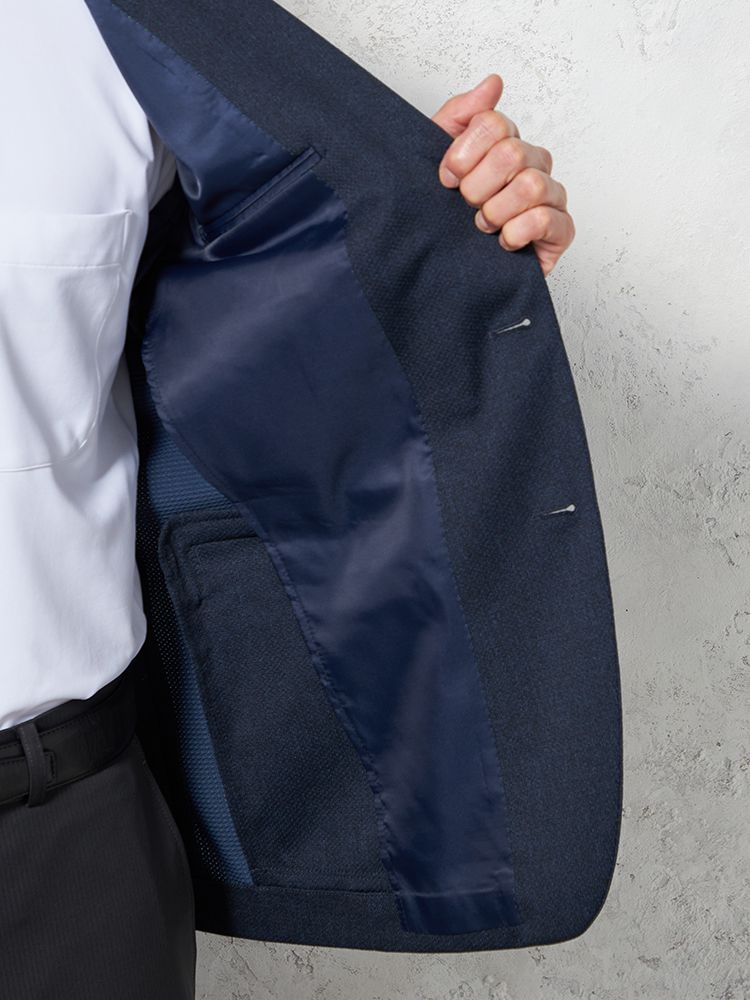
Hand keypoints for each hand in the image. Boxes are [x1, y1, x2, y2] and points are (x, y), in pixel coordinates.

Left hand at [432, 74, 574, 276]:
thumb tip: (492, 84)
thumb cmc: (448, 216)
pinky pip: (546, 219)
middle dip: (478, 187)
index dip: (463, 155)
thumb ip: (460, 116)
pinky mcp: (561, 231)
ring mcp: (550, 196)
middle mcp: (532, 164)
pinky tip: (503, 242)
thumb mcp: (438, 160)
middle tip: (468, 206)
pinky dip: (517, 232)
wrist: (451, 269)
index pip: (493, 125)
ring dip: (496, 212)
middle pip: (511, 153)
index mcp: (506, 144)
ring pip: (531, 185)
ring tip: (484, 226)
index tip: (447, 179)